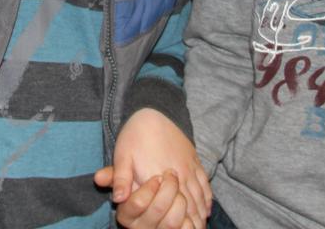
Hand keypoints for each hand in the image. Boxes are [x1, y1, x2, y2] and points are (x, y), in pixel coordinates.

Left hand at [95, 109, 209, 228]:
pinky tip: (207, 208)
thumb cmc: (135, 133)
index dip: (178, 223)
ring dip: (201, 214)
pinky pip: (205, 183)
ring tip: (202, 227)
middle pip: (189, 205)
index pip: (171, 206)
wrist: (156, 107)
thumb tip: (117, 199)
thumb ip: (120, 177)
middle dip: (192, 223)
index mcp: (158, 176)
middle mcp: (178, 175)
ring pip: (200, 196)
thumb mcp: (122, 154)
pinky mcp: (194, 160)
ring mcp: (189, 168)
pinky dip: (207, 198)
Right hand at [103, 172, 195, 228]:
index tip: (158, 176)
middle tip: (172, 177)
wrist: (159, 203)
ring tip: (180, 191)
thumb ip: (115, 175)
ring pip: (172, 223)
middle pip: (157, 211)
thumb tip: (97, 178)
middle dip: (168, 191)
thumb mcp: (126, 177)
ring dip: (180, 203)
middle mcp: (140, 228)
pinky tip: (188, 208)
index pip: (136, 203)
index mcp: (126, 215)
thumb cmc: (142, 186)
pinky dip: (190, 220)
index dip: (149, 188)